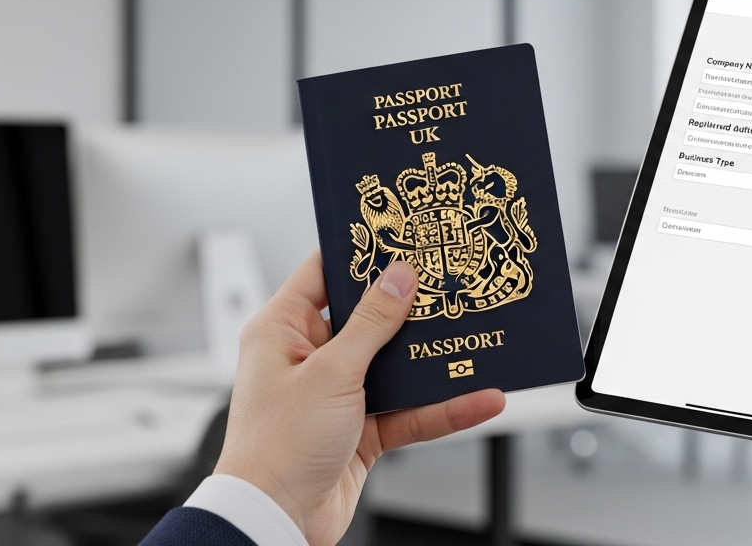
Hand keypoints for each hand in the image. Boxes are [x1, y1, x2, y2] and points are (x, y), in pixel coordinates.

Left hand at [214, 252, 505, 545]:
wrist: (274, 520)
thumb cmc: (276, 448)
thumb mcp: (331, 373)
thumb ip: (371, 323)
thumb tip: (398, 277)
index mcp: (283, 330)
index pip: (325, 272)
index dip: (362, 251)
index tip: (402, 235)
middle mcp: (309, 357)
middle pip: (369, 317)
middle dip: (411, 306)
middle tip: (450, 281)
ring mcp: (337, 393)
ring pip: (396, 365)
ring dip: (433, 359)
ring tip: (474, 337)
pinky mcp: (361, 429)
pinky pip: (409, 410)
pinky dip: (443, 407)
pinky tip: (476, 398)